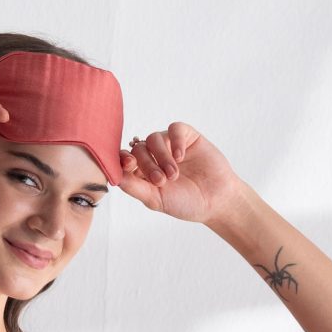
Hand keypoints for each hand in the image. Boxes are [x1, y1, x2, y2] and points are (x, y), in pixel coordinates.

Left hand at [117, 122, 236, 222]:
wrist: (216, 200)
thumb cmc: (186, 203)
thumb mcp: (156, 200)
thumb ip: (135, 187)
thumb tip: (114, 176)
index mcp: (142, 171)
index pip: (125, 159)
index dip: (123, 159)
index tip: (129, 164)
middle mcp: (154, 156)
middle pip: (138, 149)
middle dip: (147, 164)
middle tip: (161, 181)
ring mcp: (170, 145)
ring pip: (154, 139)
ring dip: (162, 157)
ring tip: (174, 174)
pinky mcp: (186, 136)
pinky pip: (174, 129)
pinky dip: (175, 141)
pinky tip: (181, 157)